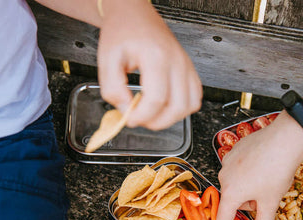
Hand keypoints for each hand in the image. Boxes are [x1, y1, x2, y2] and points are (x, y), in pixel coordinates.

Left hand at [97, 0, 201, 129]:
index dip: (142, 116)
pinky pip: (195, 99)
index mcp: (156, 56)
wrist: (135, 15)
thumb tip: (125, 109)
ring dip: (171, 118)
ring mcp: (186, 66)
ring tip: (153, 113)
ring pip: (189, 106)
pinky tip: (166, 106)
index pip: (156, 99)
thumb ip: (112, 88)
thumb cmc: (123, 33)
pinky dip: (182, 109)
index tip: (129, 118)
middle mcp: (177, 62)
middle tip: (140, 118)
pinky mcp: (190, 71)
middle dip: (157, 122)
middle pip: (177, 107)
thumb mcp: (106, 59)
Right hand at [216, 112, 302, 219]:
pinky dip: (247, 173)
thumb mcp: (271, 201)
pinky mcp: (235, 150)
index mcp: (231, 193)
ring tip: (266, 182)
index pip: (223, 218)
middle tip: (265, 200)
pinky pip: (237, 168)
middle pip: (231, 199)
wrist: (285, 140)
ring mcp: (228, 161)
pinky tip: (263, 168)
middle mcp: (224, 176)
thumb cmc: (277, 170)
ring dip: (247, 189)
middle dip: (246, 204)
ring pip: (235, 183)